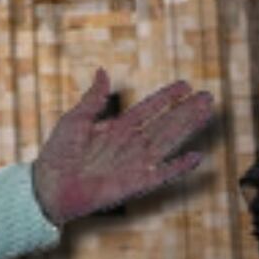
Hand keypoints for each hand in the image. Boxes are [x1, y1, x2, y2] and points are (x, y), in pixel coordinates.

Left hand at [31, 71, 213, 225]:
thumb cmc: (58, 153)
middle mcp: (130, 144)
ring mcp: (135, 164)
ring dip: (188, 128)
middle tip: (208, 97)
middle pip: (165, 124)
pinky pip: (162, 175)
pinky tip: (196, 157)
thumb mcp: (74, 120)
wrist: (49, 186)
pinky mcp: (136, 184)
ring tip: (207, 113)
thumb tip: (102, 71)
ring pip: (168, 142)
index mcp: (115, 128)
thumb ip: (93, 99)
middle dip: (186, 110)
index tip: (185, 85)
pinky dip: (179, 167)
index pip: (147, 109)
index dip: (166, 97)